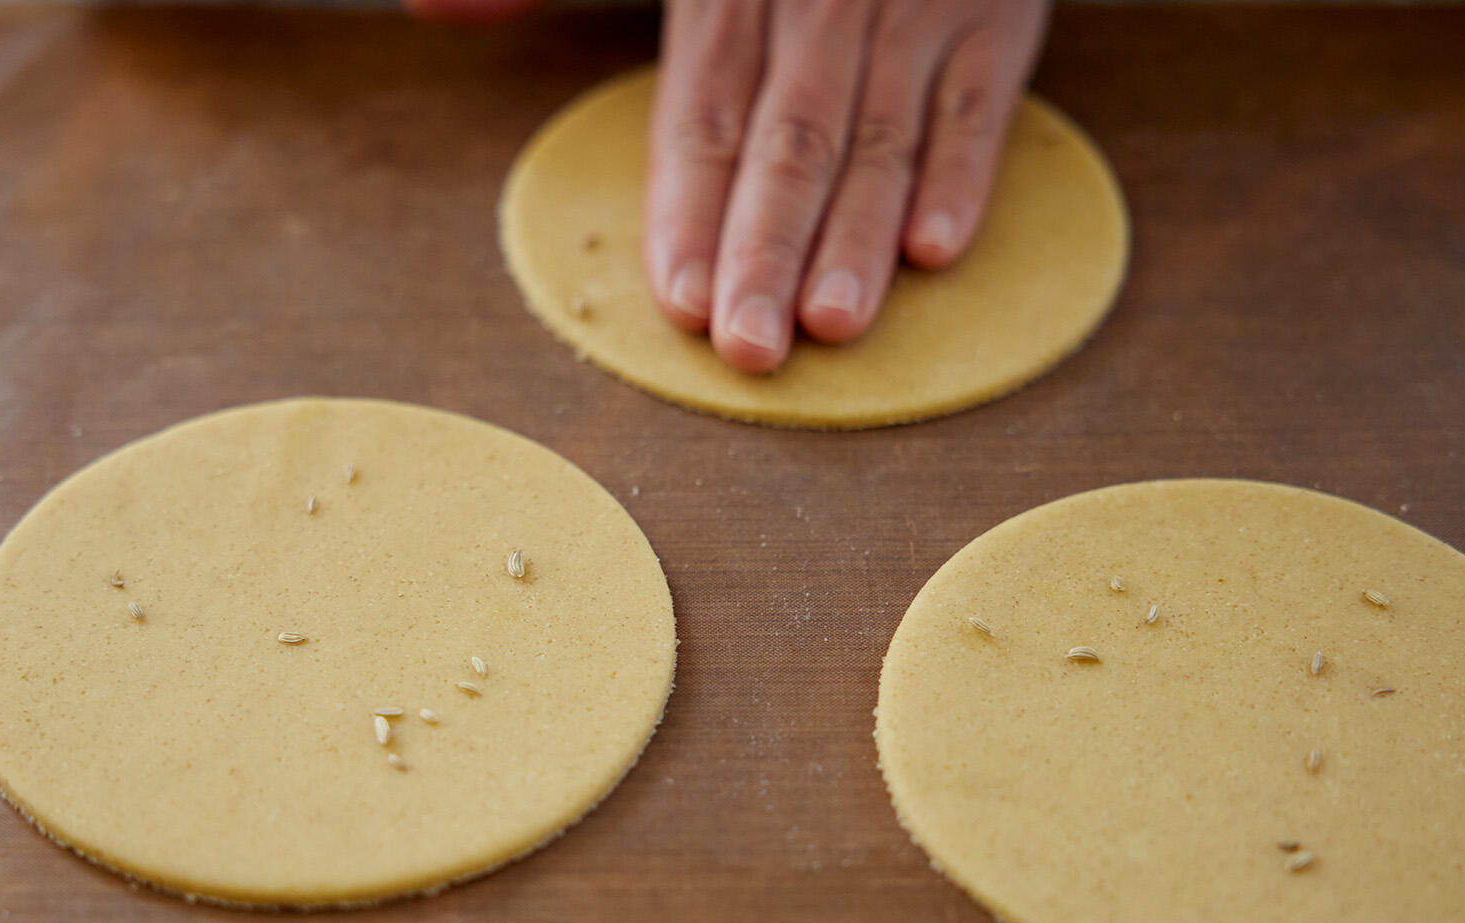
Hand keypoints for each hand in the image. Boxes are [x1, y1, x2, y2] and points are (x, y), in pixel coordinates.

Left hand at [649, 0, 1050, 371]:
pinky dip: (961, 176)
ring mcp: (910, 12)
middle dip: (763, 253)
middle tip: (749, 347)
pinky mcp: (994, 14)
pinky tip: (936, 250)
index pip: (701, 121)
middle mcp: (818, 5)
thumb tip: (470, 14)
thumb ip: (610, 12)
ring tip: (832, 320)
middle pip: (785, 146)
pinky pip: (977, 105)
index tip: (681, 302)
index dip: (689, 215)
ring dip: (855, 238)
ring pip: (877, 138)